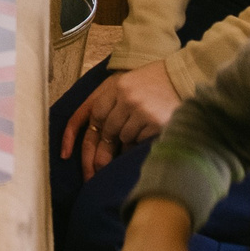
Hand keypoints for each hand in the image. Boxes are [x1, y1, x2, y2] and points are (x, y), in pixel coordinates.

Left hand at [61, 60, 183, 176]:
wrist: (183, 77)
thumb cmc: (151, 83)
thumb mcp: (125, 83)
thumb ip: (107, 104)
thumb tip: (94, 138)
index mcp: (115, 87)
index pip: (90, 115)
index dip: (74, 138)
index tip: (66, 155)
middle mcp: (126, 97)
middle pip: (106, 132)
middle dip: (100, 155)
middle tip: (95, 172)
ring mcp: (141, 110)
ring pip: (122, 140)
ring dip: (124, 146)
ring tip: (132, 141)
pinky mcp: (156, 122)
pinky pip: (139, 143)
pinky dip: (138, 146)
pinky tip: (144, 139)